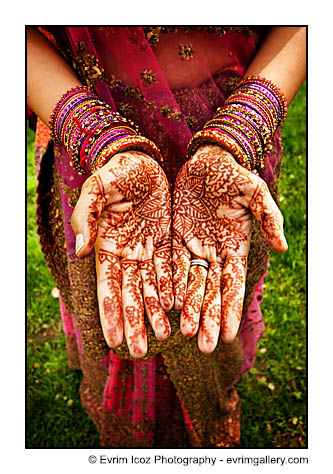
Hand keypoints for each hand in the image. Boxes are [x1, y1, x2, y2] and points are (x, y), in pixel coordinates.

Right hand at [71, 151, 172, 357]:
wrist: (139, 159)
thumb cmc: (114, 172)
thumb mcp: (96, 189)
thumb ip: (85, 216)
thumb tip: (80, 249)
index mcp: (107, 245)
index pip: (108, 286)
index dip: (110, 313)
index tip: (112, 340)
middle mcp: (127, 253)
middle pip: (131, 294)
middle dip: (134, 323)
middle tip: (136, 352)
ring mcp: (147, 249)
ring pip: (153, 287)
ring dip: (156, 312)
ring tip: (163, 337)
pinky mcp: (166, 241)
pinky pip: (171, 269)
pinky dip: (173, 289)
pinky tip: (177, 308)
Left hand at [172, 144, 287, 352]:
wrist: (207, 160)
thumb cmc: (233, 174)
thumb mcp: (254, 191)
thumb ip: (269, 217)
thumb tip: (285, 248)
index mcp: (235, 247)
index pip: (233, 284)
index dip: (230, 308)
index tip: (228, 334)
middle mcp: (214, 253)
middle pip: (211, 291)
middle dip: (209, 318)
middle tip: (205, 347)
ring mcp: (193, 248)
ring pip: (190, 284)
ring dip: (188, 308)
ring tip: (185, 334)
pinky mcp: (174, 239)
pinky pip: (170, 266)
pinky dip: (169, 285)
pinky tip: (166, 306)